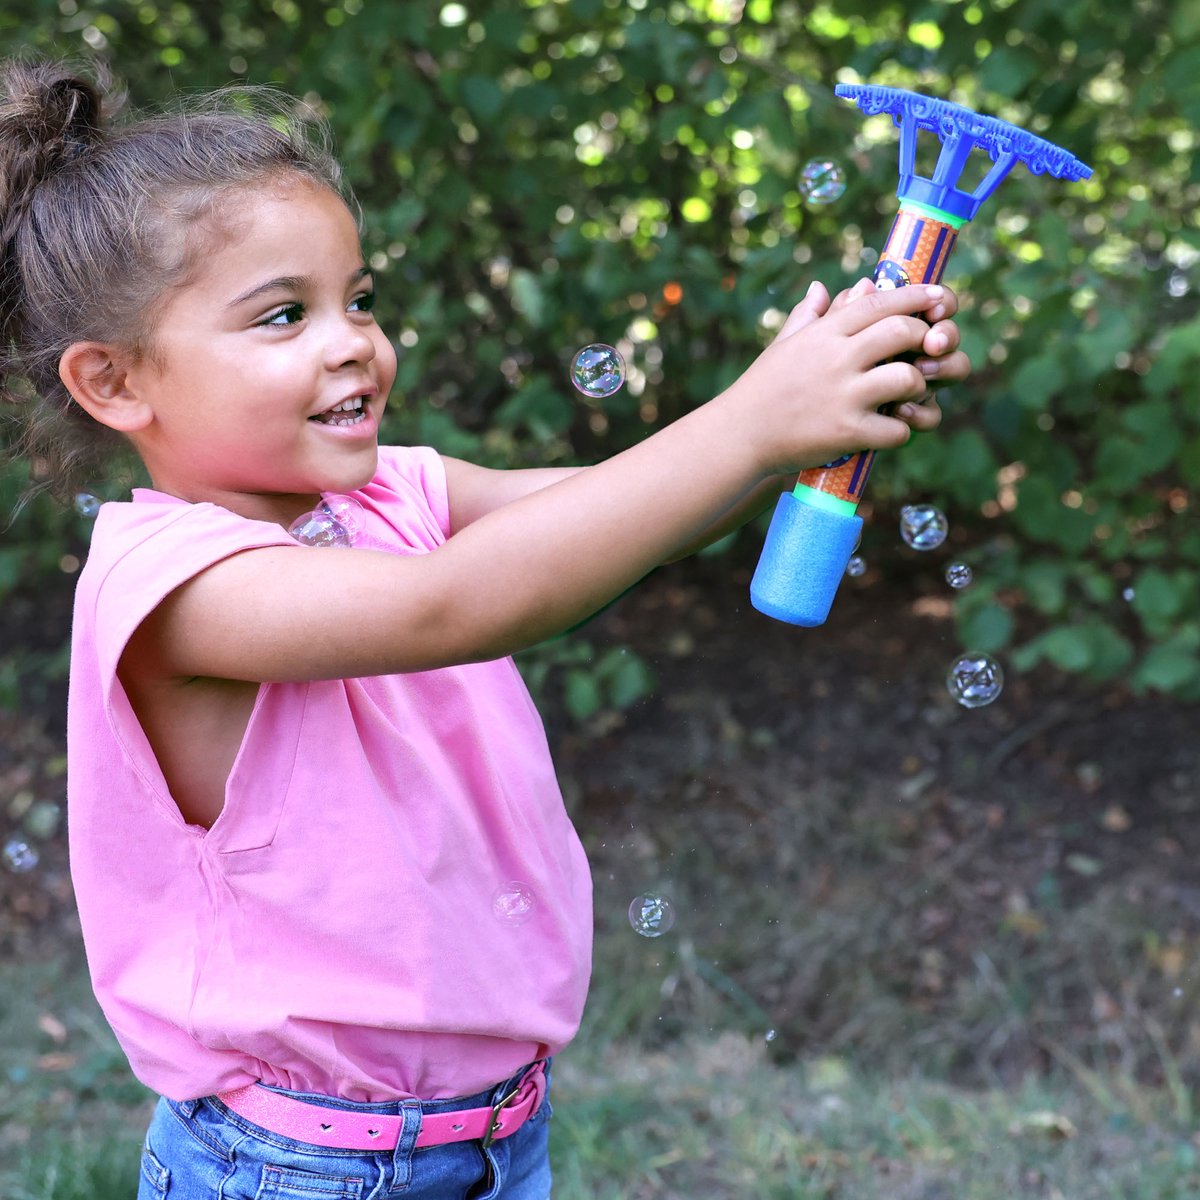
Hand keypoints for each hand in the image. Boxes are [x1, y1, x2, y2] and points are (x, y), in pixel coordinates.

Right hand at [723, 277, 968, 476]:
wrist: (738, 436)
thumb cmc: (761, 390)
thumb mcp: (783, 346)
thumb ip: (808, 316)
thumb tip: (820, 288)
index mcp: (823, 334)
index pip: (879, 302)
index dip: (915, 296)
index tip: (937, 297)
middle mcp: (836, 359)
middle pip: (903, 332)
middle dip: (924, 340)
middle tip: (924, 352)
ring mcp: (843, 396)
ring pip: (908, 378)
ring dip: (917, 388)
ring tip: (905, 397)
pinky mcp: (847, 432)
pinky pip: (897, 429)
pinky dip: (900, 431)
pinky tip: (887, 431)